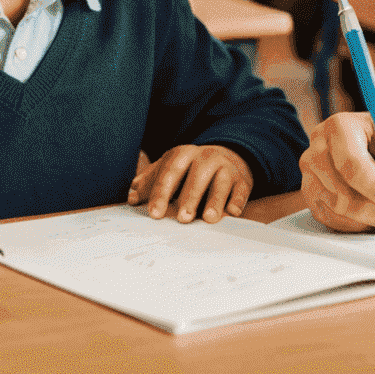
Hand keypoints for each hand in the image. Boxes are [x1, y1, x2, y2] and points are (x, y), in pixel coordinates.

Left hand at [128, 144, 252, 221]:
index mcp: (183, 154)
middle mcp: (206, 158)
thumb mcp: (170, 168)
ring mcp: (226, 168)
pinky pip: (241, 189)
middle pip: (197, 175)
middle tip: (183, 219)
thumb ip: (150, 181)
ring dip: (215, 200)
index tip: (154, 214)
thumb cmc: (190, 169)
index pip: (170, 172)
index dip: (161, 193)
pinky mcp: (242, 180)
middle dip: (190, 197)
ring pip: (221, 182)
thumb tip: (132, 197)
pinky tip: (233, 212)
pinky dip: (237, 201)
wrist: (226, 156)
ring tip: (209, 219)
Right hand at [299, 112, 374, 233]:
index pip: (350, 162)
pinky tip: (372, 212)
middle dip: (374, 208)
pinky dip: (357, 224)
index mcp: (340, 126)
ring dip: (368, 217)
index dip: (374, 185)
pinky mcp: (311, 198)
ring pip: (337, 210)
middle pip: (341, 192)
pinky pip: (332, 221)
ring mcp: (310, 175)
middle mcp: (318, 148)